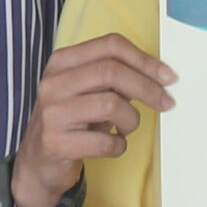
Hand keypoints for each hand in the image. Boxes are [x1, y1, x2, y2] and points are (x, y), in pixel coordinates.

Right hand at [14, 31, 172, 206]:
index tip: (168, 77)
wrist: (38, 161)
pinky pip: (105, 142)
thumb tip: (159, 75)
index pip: (110, 45)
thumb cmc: (72, 121)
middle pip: (111, 71)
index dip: (144, 60)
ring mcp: (52, 113)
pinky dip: (119, 146)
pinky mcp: (55, 142)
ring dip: (131, 120)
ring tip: (126, 128)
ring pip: (111, 104)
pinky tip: (112, 145)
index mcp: (61, 62)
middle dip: (147, 88)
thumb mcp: (86, 91)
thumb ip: (113, 77)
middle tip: (166, 103)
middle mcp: (52, 83)